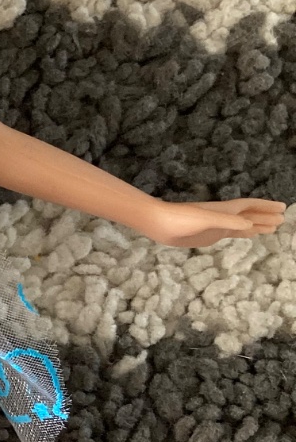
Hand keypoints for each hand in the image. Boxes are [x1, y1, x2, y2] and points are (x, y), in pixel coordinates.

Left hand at [145, 198, 286, 247]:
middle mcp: (223, 216)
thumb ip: (226, 221)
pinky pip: (232, 233)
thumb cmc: (179, 218)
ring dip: (258, 225)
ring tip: (273, 228)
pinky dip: (244, 233)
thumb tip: (250, 226)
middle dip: (266, 216)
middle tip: (283, 219)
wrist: (158, 223)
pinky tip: (249, 235)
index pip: (250, 207)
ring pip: (243, 225)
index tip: (282, 208)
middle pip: (250, 215)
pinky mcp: (209, 235)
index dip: (266, 207)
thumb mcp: (204, 219)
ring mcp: (217, 226)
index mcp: (224, 210)